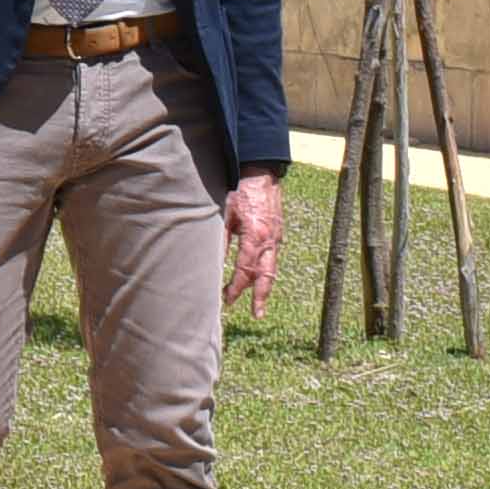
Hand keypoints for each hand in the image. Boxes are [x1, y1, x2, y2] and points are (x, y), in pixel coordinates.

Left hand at [224, 170, 283, 316]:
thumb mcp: (225, 214)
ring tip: (258, 303)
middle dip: (261, 297)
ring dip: (263, 287)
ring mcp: (276, 238)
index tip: (227, 300)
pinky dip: (266, 271)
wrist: (261, 173)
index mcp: (255, 237)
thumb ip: (220, 239)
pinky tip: (258, 278)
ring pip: (271, 268)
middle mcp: (269, 241)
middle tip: (256, 315)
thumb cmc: (241, 191)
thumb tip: (212, 262)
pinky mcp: (277, 234)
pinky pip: (272, 258)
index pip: (245, 270)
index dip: (236, 287)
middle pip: (266, 276)